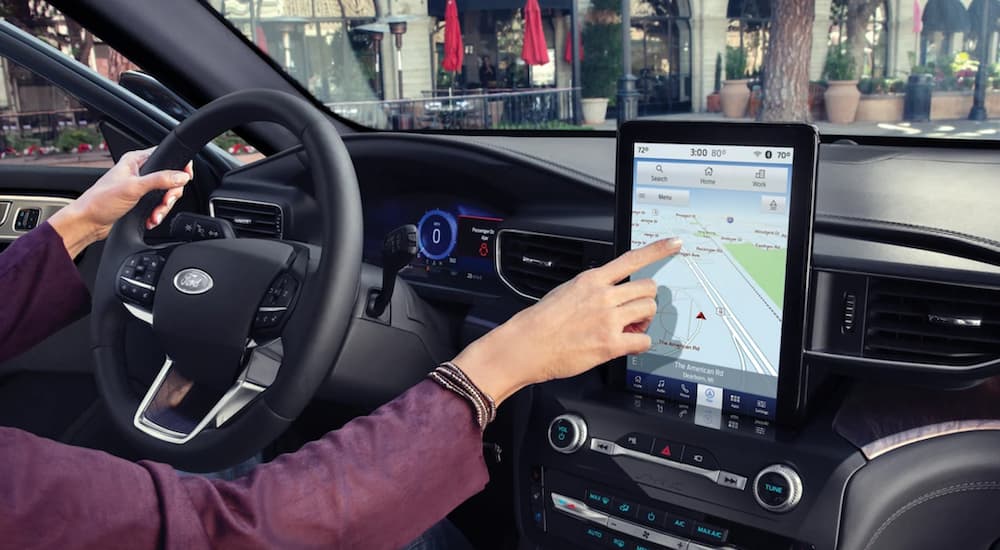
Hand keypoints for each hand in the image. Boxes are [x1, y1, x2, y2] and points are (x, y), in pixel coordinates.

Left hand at [48, 147, 191, 257]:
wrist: (88, 222)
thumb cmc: (100, 201)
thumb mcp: (134, 188)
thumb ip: (160, 180)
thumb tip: (181, 176)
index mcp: (136, 160)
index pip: (166, 156)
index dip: (179, 167)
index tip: (184, 178)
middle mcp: (140, 172)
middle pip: (170, 179)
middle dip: (169, 195)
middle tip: (165, 202)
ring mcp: (140, 187)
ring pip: (165, 195)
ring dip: (163, 208)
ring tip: (154, 215)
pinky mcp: (140, 201)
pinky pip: (158, 206)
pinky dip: (157, 214)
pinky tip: (150, 219)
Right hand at [455, 238, 681, 404]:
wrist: (527, 345)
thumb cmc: (541, 322)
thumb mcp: (567, 291)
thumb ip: (593, 288)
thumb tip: (611, 291)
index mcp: (592, 280)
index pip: (631, 259)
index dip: (658, 250)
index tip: (674, 244)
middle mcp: (603, 296)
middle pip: (648, 288)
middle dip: (645, 300)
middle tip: (634, 312)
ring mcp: (608, 320)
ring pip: (648, 310)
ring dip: (643, 320)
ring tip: (628, 329)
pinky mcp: (610, 344)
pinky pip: (644, 341)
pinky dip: (639, 343)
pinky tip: (626, 344)